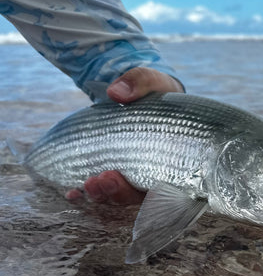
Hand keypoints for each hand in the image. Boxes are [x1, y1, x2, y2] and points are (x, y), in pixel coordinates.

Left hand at [66, 68, 184, 204]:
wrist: (140, 93)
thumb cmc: (157, 91)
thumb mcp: (153, 81)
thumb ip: (141, 82)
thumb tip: (116, 93)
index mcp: (175, 157)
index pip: (170, 185)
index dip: (156, 194)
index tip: (144, 184)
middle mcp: (155, 172)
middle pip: (141, 194)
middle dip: (120, 192)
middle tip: (103, 180)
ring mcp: (132, 174)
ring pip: (120, 194)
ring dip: (102, 193)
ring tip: (87, 185)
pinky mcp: (112, 169)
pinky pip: (102, 186)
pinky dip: (87, 193)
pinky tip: (73, 194)